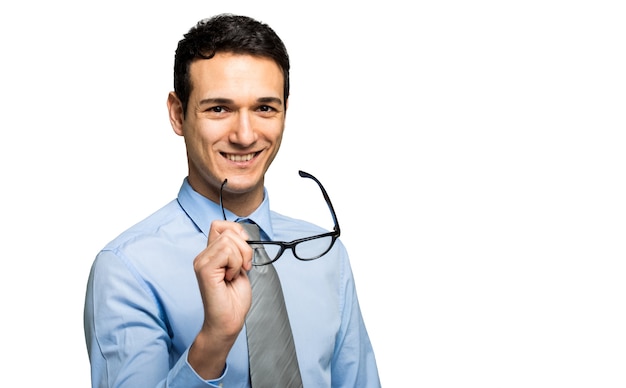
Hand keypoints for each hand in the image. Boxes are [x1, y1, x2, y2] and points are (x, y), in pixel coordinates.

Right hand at [188, 220, 252, 377]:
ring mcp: (202, 262)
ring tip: (234, 275)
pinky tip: (229, 278)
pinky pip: (227, 252)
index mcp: (211, 254)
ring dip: (240, 259)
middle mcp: (203, 256)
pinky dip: (236, 265)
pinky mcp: (204, 270)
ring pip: (230, 241)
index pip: (220, 225)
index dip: (237, 232)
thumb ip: (237, 250)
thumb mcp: (239, 267)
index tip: (244, 251)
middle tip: (242, 268)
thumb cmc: (234, 299)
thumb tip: (242, 234)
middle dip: (245, 248)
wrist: (228, 321)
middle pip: (229, 231)